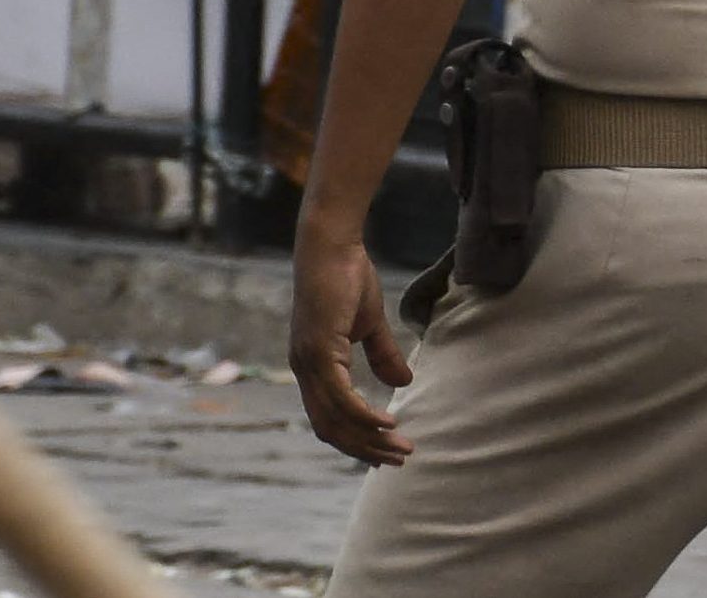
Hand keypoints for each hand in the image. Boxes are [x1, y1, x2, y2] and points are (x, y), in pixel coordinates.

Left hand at [291, 236, 413, 465]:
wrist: (331, 247)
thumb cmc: (347, 277)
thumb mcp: (370, 323)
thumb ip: (382, 354)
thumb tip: (401, 384)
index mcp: (313, 367)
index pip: (330, 418)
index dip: (355, 439)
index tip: (385, 451)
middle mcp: (304, 372)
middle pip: (331, 428)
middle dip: (364, 449)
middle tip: (397, 460)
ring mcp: (308, 364)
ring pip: (336, 419)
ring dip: (369, 439)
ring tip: (400, 448)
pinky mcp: (318, 353)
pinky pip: (342, 397)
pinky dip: (364, 416)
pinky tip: (389, 424)